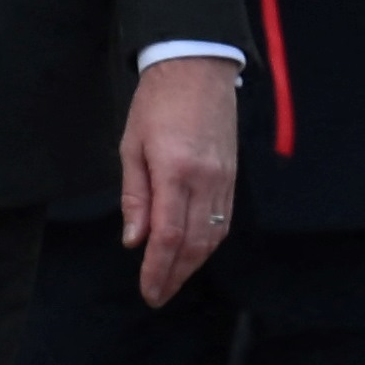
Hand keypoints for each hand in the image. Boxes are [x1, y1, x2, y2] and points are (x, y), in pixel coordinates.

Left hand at [118, 57, 239, 307]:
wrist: (197, 68)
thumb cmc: (156, 103)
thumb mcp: (132, 146)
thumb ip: (135, 196)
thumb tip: (134, 240)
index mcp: (175, 171)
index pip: (168, 235)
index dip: (158, 269)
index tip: (148, 290)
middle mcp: (205, 180)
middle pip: (194, 244)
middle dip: (175, 275)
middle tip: (157, 295)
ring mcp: (224, 179)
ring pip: (213, 236)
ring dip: (193, 264)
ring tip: (172, 280)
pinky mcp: (233, 176)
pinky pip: (223, 220)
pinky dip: (208, 243)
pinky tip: (193, 253)